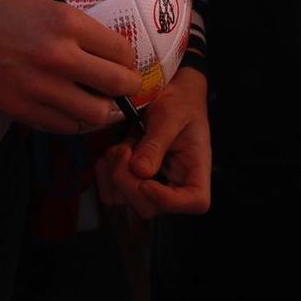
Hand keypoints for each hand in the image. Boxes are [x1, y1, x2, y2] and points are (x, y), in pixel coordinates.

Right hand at [0, 0, 142, 134]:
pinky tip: (74, 111)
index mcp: (67, 24)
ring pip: (96, 114)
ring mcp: (42, 88)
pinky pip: (66, 126)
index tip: (125, 62)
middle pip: (118, 85)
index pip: (121, 50)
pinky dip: (76, 121)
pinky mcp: (24, 110)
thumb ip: (76, 29)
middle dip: (128, 87)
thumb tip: (106, 51)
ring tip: (103, 103)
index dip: (129, 59)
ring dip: (106, 110)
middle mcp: (59, 58)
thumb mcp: (46, 4)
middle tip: (125, 86)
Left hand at [96, 66, 210, 218]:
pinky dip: (105, 174)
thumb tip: (140, 171)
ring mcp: (152, 188)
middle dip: (128, 180)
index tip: (146, 182)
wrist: (167, 93)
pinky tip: (112, 153)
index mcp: (195, 170)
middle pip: (149, 208)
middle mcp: (175, 186)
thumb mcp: (169, 116)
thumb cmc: (178, 102)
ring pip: (125, 202)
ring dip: (115, 173)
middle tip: (125, 149)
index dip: (168, 200)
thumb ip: (155, 143)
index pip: (196, 202)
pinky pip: (110, 194)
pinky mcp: (132, 183)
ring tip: (122, 146)